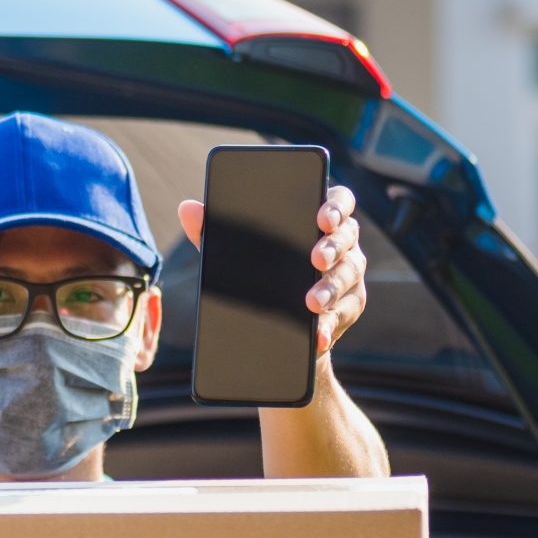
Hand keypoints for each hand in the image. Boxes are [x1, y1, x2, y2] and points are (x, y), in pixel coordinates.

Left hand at [176, 183, 368, 354]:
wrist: (277, 326)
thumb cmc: (259, 275)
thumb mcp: (235, 254)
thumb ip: (215, 231)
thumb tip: (187, 209)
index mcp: (318, 220)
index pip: (338, 201)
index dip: (336, 206)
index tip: (322, 217)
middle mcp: (341, 243)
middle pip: (348, 236)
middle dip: (333, 247)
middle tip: (316, 260)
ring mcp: (349, 274)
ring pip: (349, 275)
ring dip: (331, 288)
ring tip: (311, 303)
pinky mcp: (349, 306)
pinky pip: (345, 313)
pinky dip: (331, 325)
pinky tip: (318, 335)